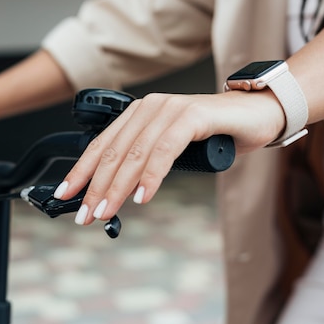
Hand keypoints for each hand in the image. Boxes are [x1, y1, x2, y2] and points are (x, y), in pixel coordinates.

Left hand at [53, 90, 284, 224]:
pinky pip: (166, 149)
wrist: (256, 114)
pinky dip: (152, 175)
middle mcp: (149, 108)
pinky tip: (142, 196)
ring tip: (106, 212)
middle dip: (95, 187)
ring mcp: (170, 109)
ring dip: (117, 186)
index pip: (102, 145)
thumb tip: (118, 195)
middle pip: (114, 152)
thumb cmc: (214, 135)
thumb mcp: (170, 151)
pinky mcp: (192, 115)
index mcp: (138, 115)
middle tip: (86, 215)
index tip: (67, 195)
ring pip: (136, 153)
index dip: (82, 171)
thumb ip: (145, 164)